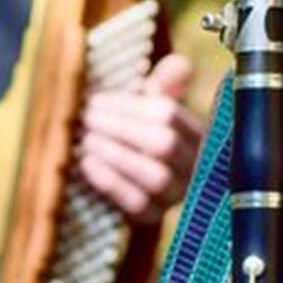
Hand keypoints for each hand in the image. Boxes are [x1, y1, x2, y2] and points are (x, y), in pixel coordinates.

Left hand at [79, 53, 206, 223]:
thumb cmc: (147, 131)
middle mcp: (194, 164)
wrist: (141, 178)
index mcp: (195, 130)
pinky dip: (111, 183)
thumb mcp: (158, 103)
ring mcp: (177, 194)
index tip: (96, 100)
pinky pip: (139, 206)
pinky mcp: (156, 217)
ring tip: (86, 140)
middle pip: (164, 144)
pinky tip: (88, 164)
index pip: (168, 113)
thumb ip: (166, 82)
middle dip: (121, 129)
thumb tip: (178, 65)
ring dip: (116, 156)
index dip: (130, 105)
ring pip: (155, 177)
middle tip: (87, 118)